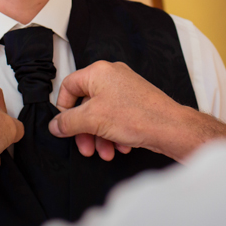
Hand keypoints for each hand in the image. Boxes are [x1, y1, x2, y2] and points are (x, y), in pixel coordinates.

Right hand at [49, 61, 225, 162]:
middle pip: (86, 104)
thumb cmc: (137, 116)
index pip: (69, 86)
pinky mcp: (136, 101)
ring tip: (106, 153)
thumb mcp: (92, 120)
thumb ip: (68, 122)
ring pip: (101, 114)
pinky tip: (121, 147)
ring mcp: (125, 88)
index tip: (64, 126)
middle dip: (85, 130)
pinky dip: (114, 133)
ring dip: (100, 136)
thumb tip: (55, 124)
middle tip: (85, 147)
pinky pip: (116, 117)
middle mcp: (112, 76)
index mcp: (98, 72)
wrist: (170, 127)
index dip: (63, 108)